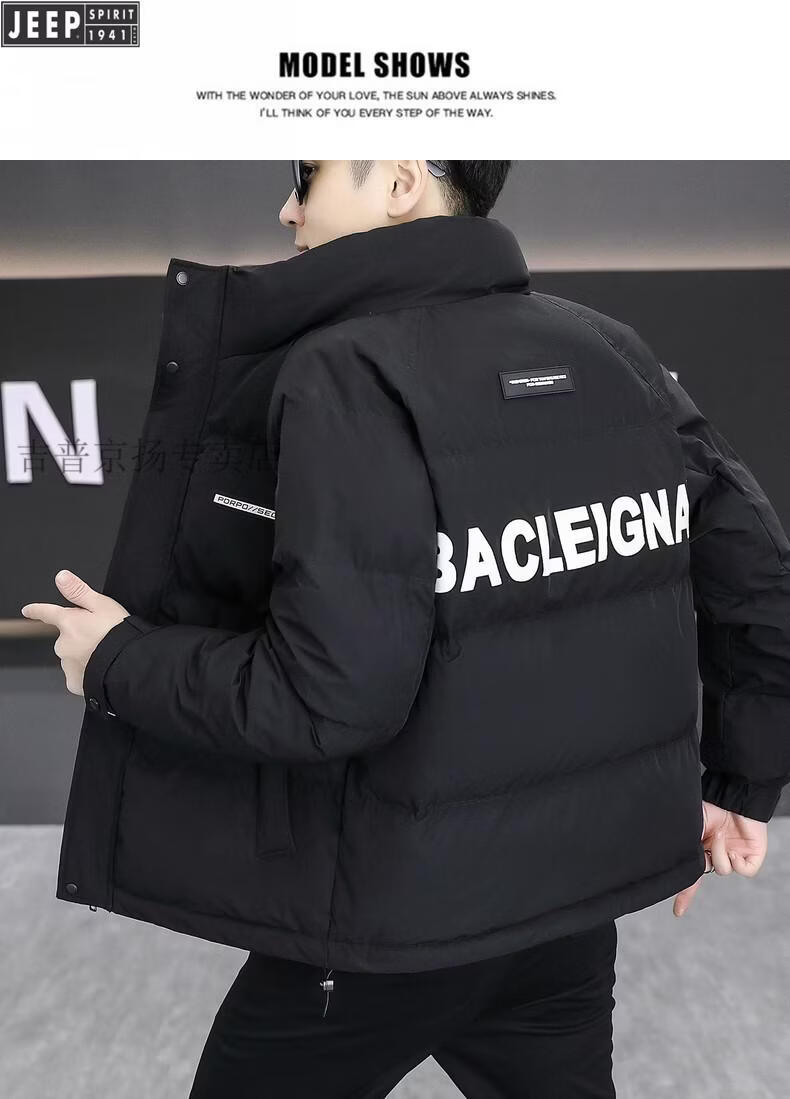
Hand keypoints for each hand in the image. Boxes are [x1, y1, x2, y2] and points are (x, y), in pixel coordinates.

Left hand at [20, 570, 129, 697]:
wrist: (128, 664)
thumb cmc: (119, 633)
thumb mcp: (103, 605)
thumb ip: (79, 591)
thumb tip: (61, 577)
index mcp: (69, 622)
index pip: (47, 613)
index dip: (37, 610)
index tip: (27, 611)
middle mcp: (63, 643)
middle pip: (66, 638)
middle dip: (80, 637)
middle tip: (101, 638)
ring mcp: (67, 664)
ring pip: (73, 657)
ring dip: (85, 655)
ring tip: (105, 654)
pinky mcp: (74, 681)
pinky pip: (77, 675)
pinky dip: (86, 672)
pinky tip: (100, 669)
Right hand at [673, 799, 767, 916]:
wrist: (734, 798)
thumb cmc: (712, 807)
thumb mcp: (691, 825)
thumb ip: (682, 841)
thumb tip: (671, 853)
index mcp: (701, 848)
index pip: (691, 875)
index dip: (684, 894)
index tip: (678, 913)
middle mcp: (717, 854)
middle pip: (705, 873)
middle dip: (701, 867)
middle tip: (705, 845)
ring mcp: (734, 856)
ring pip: (723, 870)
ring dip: (719, 853)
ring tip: (719, 835)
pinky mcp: (752, 858)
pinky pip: (742, 871)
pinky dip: (736, 861)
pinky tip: (732, 847)